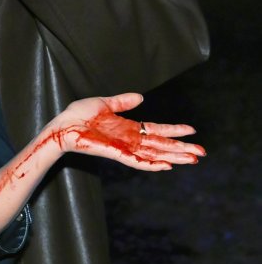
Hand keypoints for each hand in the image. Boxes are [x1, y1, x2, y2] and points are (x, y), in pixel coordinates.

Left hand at [48, 92, 204, 170]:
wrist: (61, 126)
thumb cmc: (77, 115)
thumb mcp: (103, 103)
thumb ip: (122, 102)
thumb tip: (141, 97)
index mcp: (128, 128)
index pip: (156, 130)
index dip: (174, 131)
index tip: (192, 131)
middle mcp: (129, 140)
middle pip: (160, 146)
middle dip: (181, 149)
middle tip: (202, 153)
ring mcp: (123, 148)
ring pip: (153, 155)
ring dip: (172, 158)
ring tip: (191, 160)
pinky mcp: (115, 153)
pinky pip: (136, 161)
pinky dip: (151, 164)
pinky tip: (166, 166)